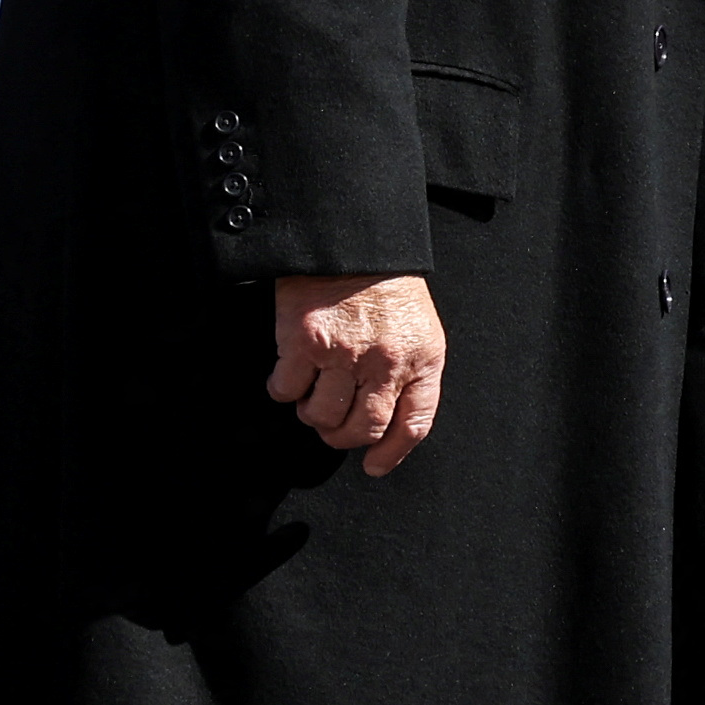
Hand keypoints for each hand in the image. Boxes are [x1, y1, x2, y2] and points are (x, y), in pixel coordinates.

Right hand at [268, 270, 449, 475]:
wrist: (349, 238)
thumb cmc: (384, 284)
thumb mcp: (418, 328)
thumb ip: (410, 374)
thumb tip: (386, 432)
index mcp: (421, 357)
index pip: (413, 424)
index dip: (392, 453)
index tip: (374, 466)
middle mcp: (386, 360)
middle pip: (362, 430)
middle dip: (342, 436)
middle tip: (332, 425)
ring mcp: (345, 352)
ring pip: (321, 416)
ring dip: (311, 412)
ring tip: (311, 391)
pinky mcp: (305, 341)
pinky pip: (286, 390)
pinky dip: (283, 389)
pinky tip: (289, 373)